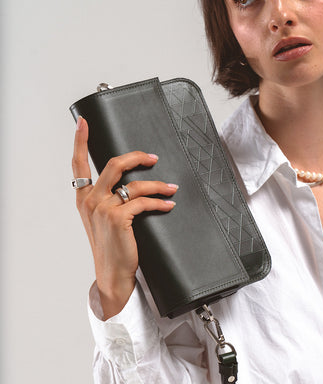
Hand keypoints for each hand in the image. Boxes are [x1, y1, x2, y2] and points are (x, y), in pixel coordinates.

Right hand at [72, 116, 177, 318]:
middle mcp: (90, 200)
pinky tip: (169, 204)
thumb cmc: (111, 245)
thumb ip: (108, 199)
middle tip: (153, 157)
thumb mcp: (102, 219)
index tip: (83, 123)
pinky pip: (144, 201)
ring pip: (135, 184)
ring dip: (158, 184)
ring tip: (171, 188)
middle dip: (137, 157)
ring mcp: (103, 208)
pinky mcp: (118, 218)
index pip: (78, 164)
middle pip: (115, 165)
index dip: (80, 141)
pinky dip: (160, 202)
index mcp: (83, 198)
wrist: (112, 273)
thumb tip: (130, 183)